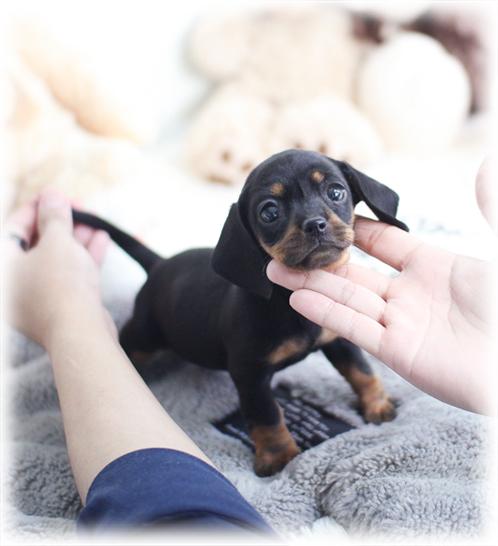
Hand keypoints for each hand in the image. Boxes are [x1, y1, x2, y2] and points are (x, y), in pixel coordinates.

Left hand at [4, 190, 111, 346]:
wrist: (80, 332)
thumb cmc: (60, 286)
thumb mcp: (57, 242)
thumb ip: (54, 216)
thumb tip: (52, 195)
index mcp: (3, 266)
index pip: (14, 227)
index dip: (37, 207)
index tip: (55, 195)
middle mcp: (13, 284)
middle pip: (36, 243)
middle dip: (61, 223)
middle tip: (78, 208)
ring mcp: (37, 297)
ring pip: (56, 259)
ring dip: (76, 239)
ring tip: (94, 223)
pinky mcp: (60, 306)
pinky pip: (69, 275)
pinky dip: (84, 258)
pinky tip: (102, 240)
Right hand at [267, 164, 495, 414]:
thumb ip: (490, 208)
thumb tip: (486, 161)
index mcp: (433, 267)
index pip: (383, 243)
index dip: (355, 230)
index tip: (326, 218)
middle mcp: (411, 295)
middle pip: (354, 273)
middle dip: (318, 261)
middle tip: (284, 247)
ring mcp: (402, 324)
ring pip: (347, 300)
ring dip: (310, 285)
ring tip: (276, 270)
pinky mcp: (398, 352)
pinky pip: (356, 329)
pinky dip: (327, 313)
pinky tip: (299, 297)